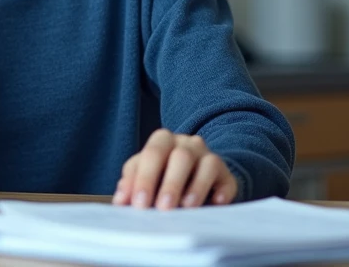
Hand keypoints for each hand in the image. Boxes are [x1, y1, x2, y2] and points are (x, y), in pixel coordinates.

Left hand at [112, 129, 236, 209]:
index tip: (137, 203)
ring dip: (195, 188)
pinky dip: (221, 193)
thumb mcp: (145, 174)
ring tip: (185, 208)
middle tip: (162, 208)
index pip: (153, 153)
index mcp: (163, 140)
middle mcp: (188, 144)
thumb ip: (132, 184)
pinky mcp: (226, 174)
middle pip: (181, 156)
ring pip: (206, 164)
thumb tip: (121, 200)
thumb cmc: (163, 175)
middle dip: (170, 183)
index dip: (144, 178)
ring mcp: (209, 156)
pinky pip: (227, 179)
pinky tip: (215, 204)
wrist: (197, 175)